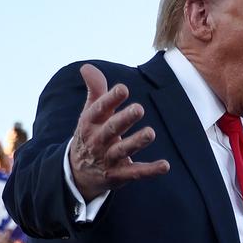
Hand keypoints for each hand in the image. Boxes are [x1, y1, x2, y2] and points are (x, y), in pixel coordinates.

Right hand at [70, 64, 169, 200]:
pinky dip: (150, 171)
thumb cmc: (90, 135)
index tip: (123, 89)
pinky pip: (135, 173)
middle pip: (111, 129)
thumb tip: (87, 67)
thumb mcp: (89, 113)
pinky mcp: (119, 175)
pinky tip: (165, 165)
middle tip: (139, 108)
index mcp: (90, 123)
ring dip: (137, 142)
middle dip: (124, 119)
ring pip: (123, 150)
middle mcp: (98, 141)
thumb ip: (95, 90)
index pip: (99, 109)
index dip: (110, 99)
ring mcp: (108, 159)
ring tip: (151, 133)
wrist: (77, 173)